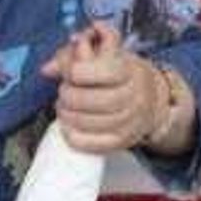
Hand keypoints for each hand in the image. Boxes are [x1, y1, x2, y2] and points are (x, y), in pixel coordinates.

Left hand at [41, 21, 174, 155]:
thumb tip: (47, 69)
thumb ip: (73, 56)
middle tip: (64, 92)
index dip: (77, 71)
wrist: (153, 101)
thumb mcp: (103, 56)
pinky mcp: (122, 141)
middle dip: (68, 95)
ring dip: (67, 114)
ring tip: (64, 107)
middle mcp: (134, 96)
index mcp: (130, 71)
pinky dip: (72, 135)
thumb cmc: (120, 76)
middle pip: (91, 99)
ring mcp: (130, 121)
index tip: (70, 73)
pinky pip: (90, 144)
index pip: (103, 71)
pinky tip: (68, 125)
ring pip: (88, 122)